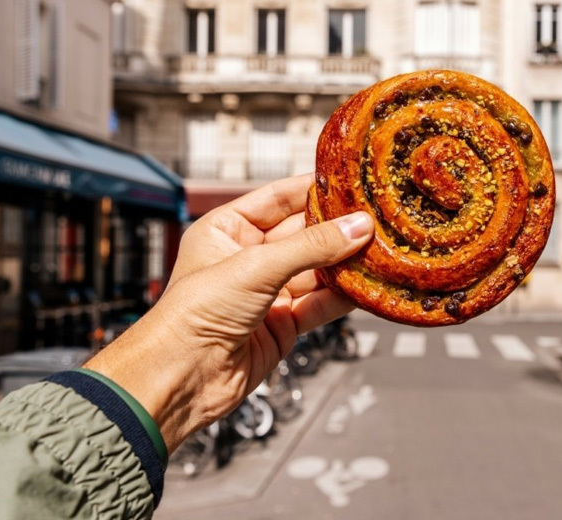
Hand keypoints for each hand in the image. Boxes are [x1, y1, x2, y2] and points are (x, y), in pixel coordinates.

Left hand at [85, 174, 372, 451]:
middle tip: (375, 217)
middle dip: (338, 228)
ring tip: (380, 249)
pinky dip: (342, 296)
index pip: (278, 198)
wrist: (180, 379)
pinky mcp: (282, 325)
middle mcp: (247, 258)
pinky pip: (319, 303)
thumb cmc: (192, 316)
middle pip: (303, 234)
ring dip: (346, 263)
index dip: (314, 189)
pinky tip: (365, 285)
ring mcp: (266, 293)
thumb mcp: (255, 267)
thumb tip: (356, 228)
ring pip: (316, 270)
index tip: (351, 182)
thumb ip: (311, 246)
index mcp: (226, 230)